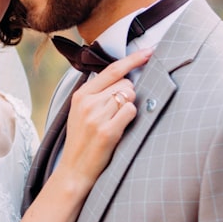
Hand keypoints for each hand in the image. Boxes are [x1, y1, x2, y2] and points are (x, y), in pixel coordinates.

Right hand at [57, 48, 151, 190]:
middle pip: (125, 84)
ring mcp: (97, 116)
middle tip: (116, 114)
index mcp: (81, 95)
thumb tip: (124, 78)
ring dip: (129, 109)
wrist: (74, 170)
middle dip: (128, 95)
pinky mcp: (107, 131)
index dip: (133, 59)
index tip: (149, 51)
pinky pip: (131, 111)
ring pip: (129, 97)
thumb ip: (97, 94)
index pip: (111, 70)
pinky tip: (119, 129)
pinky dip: (130, 119)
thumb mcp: (80, 112)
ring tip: (115, 123)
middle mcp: (88, 103)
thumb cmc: (82, 141)